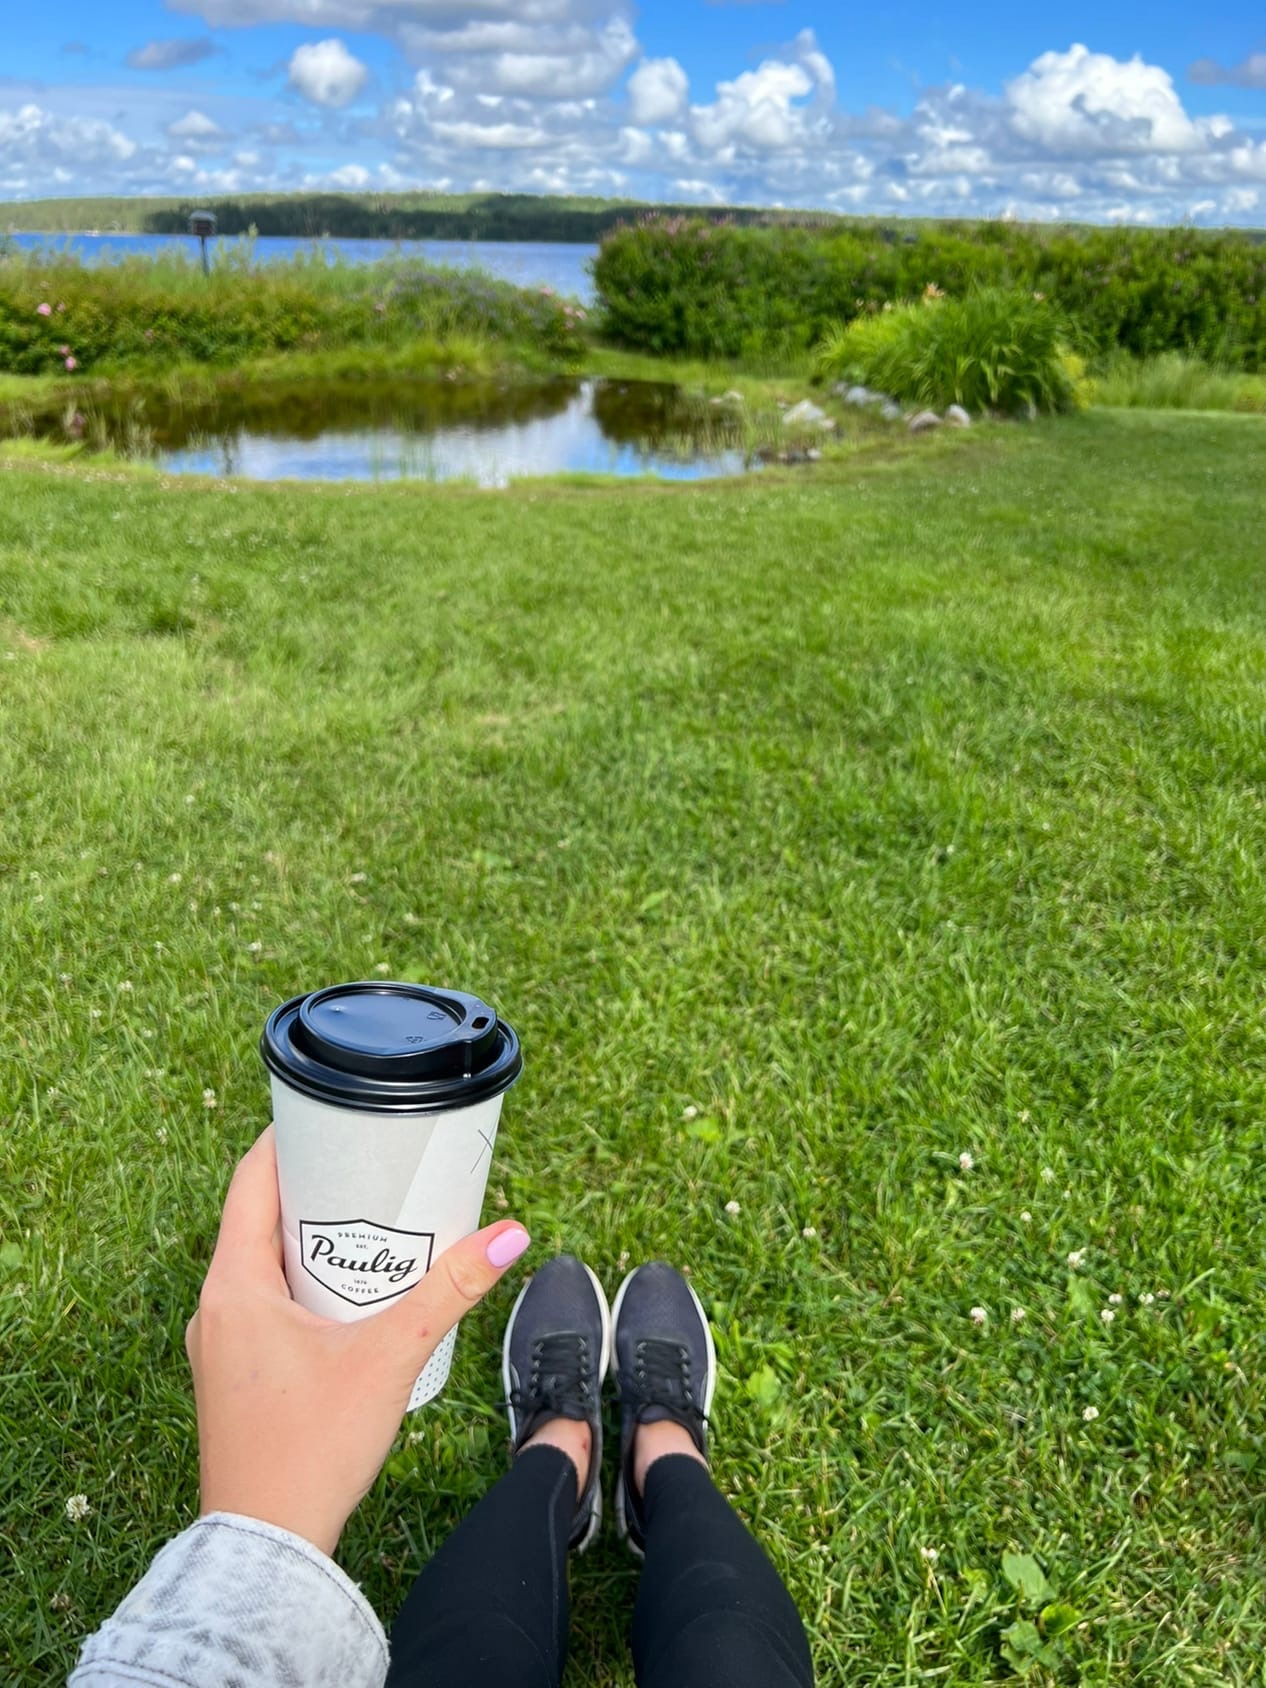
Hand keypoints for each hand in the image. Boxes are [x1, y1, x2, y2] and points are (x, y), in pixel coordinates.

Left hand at [185, 1126, 530, 1556]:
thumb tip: (510, 1235)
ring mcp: (218, 1347)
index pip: (250, 1181)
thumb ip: (452, 1291)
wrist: (267, 1549)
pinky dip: (302, 1285)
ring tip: (371, 1227)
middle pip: (259, 1219)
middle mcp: (214, 1309)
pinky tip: (349, 1299)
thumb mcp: (392, 1356)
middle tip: (372, 1168)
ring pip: (262, 1266)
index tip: (329, 1112)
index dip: (288, 1138)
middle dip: (315, 1189)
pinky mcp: (233, 1378)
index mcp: (233, 1286)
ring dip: (310, 1241)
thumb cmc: (312, 1450)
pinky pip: (263, 1306)